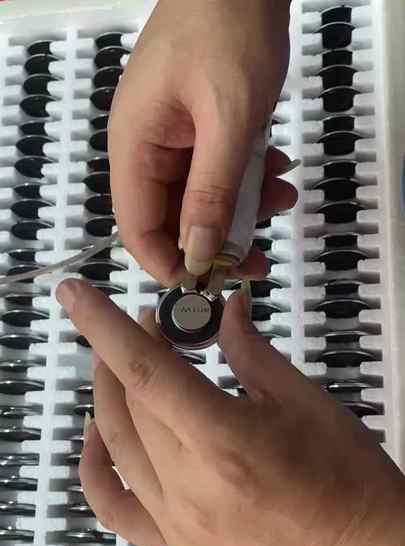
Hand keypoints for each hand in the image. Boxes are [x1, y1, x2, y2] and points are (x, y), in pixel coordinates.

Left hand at [57, 278, 404, 545]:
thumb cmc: (345, 469)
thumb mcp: (302, 397)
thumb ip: (249, 348)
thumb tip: (223, 306)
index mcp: (224, 440)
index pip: (146, 372)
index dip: (105, 326)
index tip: (74, 292)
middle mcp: (188, 485)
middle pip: (129, 404)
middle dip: (124, 351)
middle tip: (149, 323)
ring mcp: (176, 522)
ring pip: (116, 446)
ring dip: (110, 396)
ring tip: (125, 365)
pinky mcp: (177, 544)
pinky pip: (115, 509)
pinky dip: (95, 470)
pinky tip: (100, 438)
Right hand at [108, 0, 295, 283]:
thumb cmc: (227, 25)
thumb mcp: (229, 119)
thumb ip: (212, 193)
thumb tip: (199, 253)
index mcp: (135, 145)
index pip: (137, 228)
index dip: (169, 264)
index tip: (208, 284)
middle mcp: (146, 146)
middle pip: (172, 218)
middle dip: (219, 239)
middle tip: (259, 257)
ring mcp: (172, 137)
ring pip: (201, 199)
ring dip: (243, 207)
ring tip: (281, 196)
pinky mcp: (198, 128)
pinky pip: (217, 171)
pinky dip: (247, 178)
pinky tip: (275, 168)